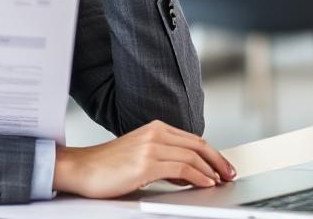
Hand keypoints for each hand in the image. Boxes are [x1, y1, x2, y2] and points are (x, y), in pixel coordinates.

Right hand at [52, 120, 236, 198]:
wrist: (82, 168)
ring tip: (220, 181)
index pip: (194, 139)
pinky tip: (205, 183)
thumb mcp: (141, 156)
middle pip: (198, 145)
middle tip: (230, 173)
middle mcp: (156, 133)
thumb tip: (190, 173)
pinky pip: (182, 169)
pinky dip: (199, 177)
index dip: (213, 153)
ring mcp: (151, 147)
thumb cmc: (108, 165)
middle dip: (218, 161)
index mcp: (155, 128)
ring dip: (211, 171)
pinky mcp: (146, 163)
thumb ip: (165, 160)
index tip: (224, 165)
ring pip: (193, 157)